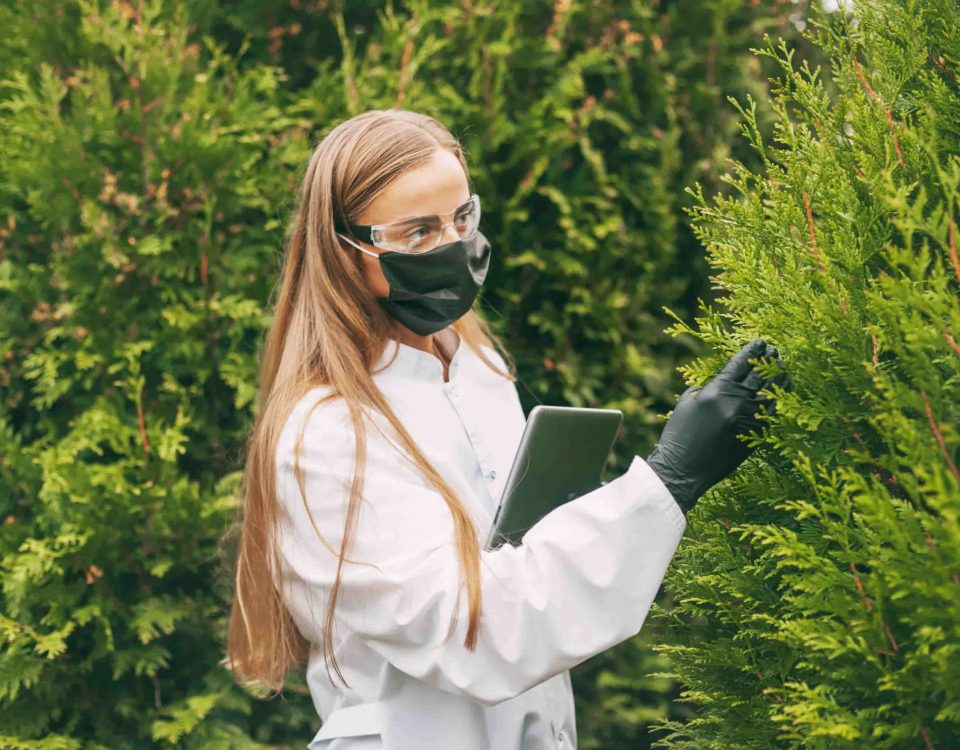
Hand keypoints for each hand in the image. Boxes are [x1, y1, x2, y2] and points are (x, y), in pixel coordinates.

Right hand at [645, 338, 788, 513]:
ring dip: (779, 378)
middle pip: (758, 376)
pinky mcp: (754, 436)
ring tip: (784, 368)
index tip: (761, 342)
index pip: (739, 364)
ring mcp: (747, 420)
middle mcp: (735, 403)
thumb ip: (703, 389)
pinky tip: (782, 393)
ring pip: (771, 393)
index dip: (752, 351)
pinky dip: (779, 401)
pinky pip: (772, 414)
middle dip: (768, 361)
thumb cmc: (678, 436)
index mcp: (715, 392)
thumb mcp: (686, 405)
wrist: (682, 470)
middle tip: (776, 351)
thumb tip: (719, 382)